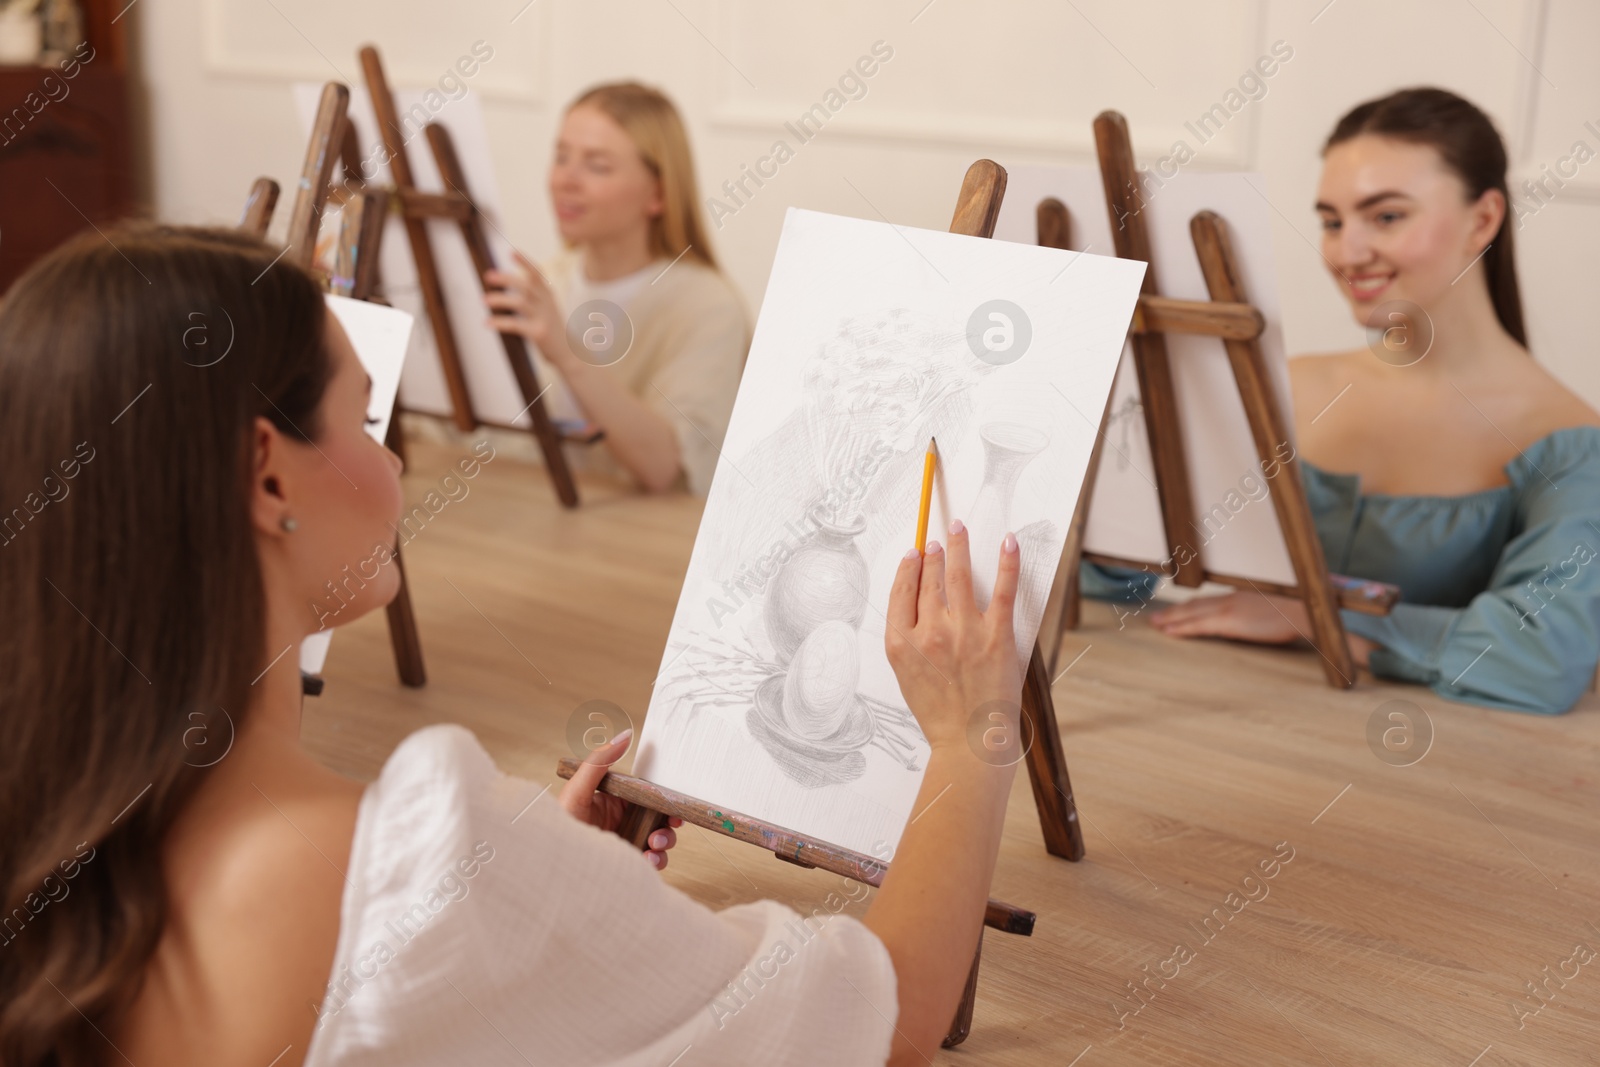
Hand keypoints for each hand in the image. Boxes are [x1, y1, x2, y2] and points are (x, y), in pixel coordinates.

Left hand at [484, 251, 571, 365]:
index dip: (525, 262)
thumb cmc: (552, 329)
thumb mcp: (546, 308)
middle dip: (506, 279)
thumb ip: (532, 296)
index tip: (512, 252)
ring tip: (484, 300)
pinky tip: (487, 323)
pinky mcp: (538, 333)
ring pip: (519, 303)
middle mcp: (547, 303)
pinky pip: (516, 325)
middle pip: (525, 285)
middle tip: (488, 276)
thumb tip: (505, 285)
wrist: (568, 352)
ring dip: (500, 299)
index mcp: (548, 295)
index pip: (537, 274)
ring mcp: (543, 317)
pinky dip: (500, 323)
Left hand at [558, 729, 682, 870]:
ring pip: (659, 841)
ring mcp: (625, 843)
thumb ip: (600, 763)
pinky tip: (647, 859)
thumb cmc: (558, 827)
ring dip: (664, 842)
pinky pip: (651, 863)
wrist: (551, 864)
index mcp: (614, 801)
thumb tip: (625, 735)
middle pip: (658, 819)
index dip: (664, 800)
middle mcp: (621, 822)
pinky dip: (656, 861)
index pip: (647, 797)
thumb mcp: (578, 790)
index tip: (674, 804)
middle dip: (668, 824)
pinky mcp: (626, 863)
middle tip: (668, 826)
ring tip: (653, 845)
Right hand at [885, 520, 1023, 754]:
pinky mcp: (997, 635)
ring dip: (959, 546)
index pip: (901, 590)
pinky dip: (1007, 562)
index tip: (914, 552)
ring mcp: (965, 631)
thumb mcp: (905, 676)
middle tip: (937, 539)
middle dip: (933, 553)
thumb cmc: (939, 713)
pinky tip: (1008, 542)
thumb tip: (915, 604)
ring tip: (959, 528)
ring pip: (959, 575)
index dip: (908, 566)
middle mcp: (930, 633)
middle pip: (928, 579)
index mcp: (902, 643)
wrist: (969, 742)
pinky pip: (1004, 589)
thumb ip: (906, 639)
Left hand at [1148, 591, 1308, 643]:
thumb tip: (1249, 621)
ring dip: (1171, 619)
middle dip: (1175, 611)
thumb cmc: (1297, 609)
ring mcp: (1228, 608)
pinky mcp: (1229, 620)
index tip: (1178, 608)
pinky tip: (1169, 632)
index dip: (1190, 605)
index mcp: (1239, 594)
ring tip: (1156, 624)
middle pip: (1195, 605)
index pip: (1208, 600)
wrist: (1306, 607)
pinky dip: (1181, 628)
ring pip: (1191, 614)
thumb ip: (1256, 612)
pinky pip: (1199, 625)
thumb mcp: (1272, 608)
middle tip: (1157, 617)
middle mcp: (1230, 598)